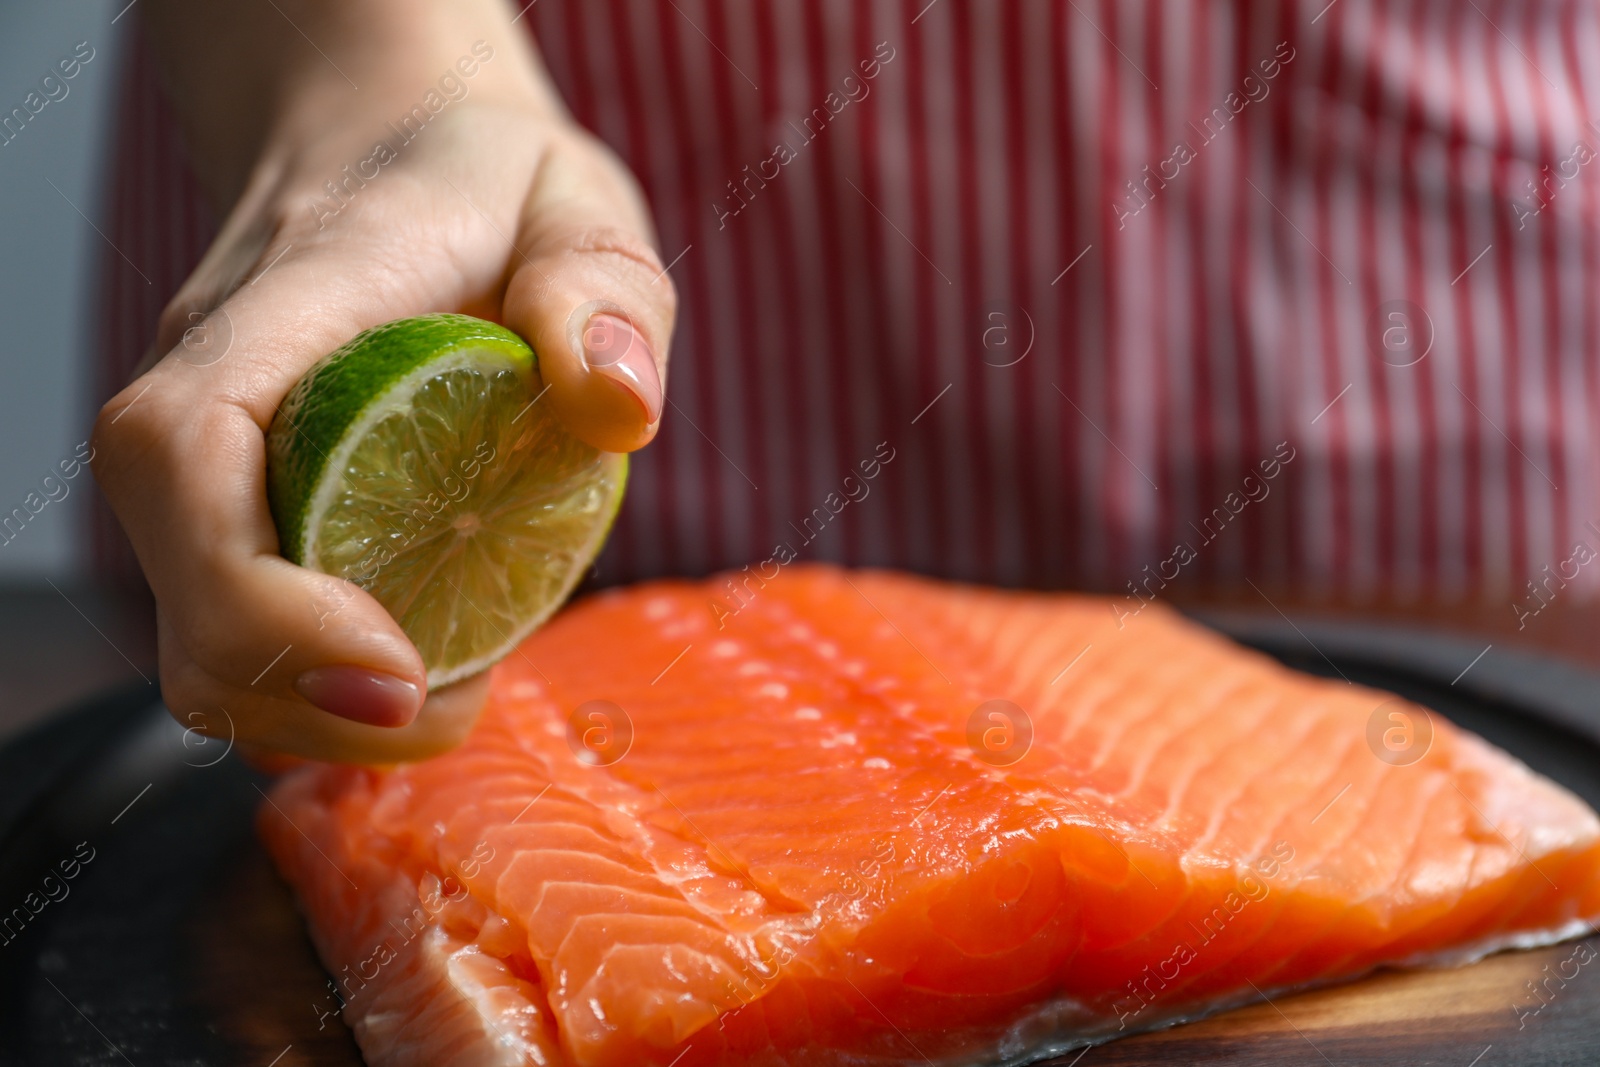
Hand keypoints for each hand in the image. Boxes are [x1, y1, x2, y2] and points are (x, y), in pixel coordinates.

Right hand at [91, 2, 673, 762]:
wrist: (397, 157)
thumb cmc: (490, 184)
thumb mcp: (578, 204)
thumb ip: (602, 290)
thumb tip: (617, 408)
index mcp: (278, 308)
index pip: (187, 456)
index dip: (259, 599)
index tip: (401, 672)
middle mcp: (209, 397)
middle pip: (182, 603)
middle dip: (314, 704)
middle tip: (465, 697)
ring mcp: (215, 468)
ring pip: (203, 652)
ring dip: (325, 717)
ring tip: (459, 675)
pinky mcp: (238, 514)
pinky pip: (244, 639)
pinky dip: (326, 690)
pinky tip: (430, 650)